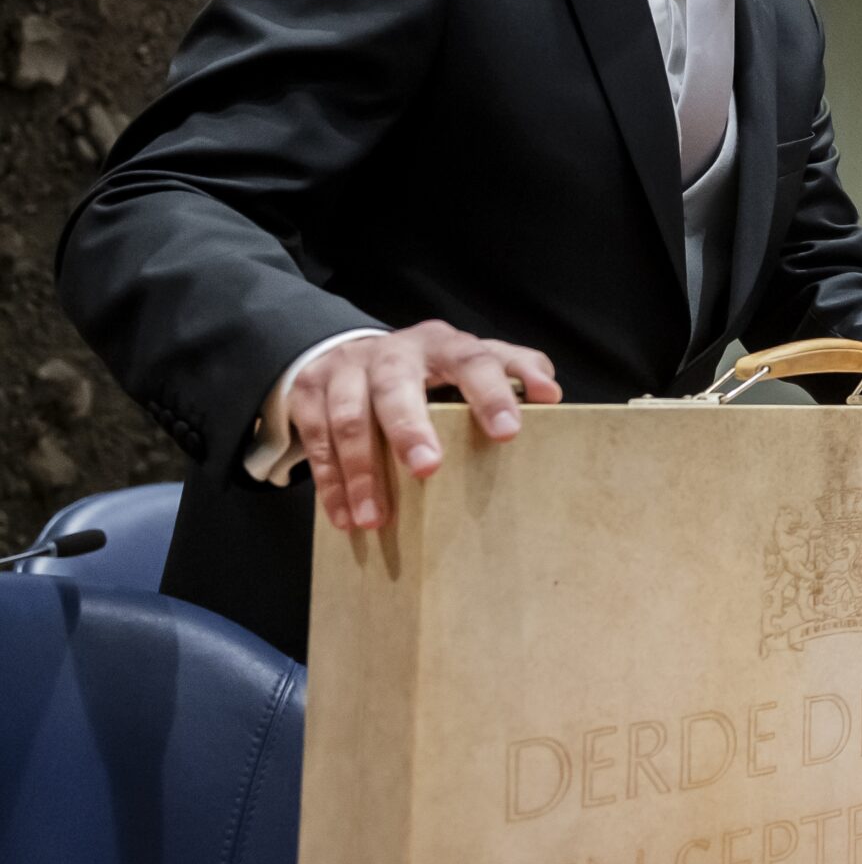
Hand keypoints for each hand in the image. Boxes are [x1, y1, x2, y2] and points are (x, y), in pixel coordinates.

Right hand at [290, 321, 561, 533]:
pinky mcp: (309, 395)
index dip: (490, 393)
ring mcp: (345, 371)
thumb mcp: (472, 360)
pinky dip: (332, 484)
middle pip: (396, 387)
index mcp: (442, 344)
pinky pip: (317, 442)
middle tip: (428, 469)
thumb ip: (514, 369)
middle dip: (410, 428)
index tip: (509, 432)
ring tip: (376, 519)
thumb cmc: (431, 368)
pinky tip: (348, 518)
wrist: (352, 351)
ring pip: (349, 419)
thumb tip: (551, 395)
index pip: (471, 361)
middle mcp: (392, 353)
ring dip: (362, 472)